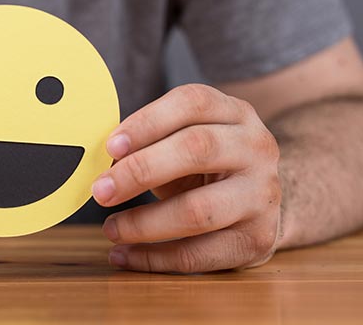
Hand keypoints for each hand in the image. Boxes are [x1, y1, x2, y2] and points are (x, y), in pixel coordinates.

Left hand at [92, 84, 280, 272]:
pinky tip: (125, 255)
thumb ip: (149, 142)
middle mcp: (256, 147)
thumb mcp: (184, 139)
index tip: (110, 146)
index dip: (147, 122)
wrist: (260, 198)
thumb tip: (101, 165)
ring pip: (199, 210)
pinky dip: (155, 258)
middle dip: (140, 170)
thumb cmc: (207, 163)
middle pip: (197, 149)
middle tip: (100, 190)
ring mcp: (262, 194)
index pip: (192, 103)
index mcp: (234, 112)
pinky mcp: (257, 239)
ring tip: (110, 229)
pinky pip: (200, 254)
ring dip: (144, 223)